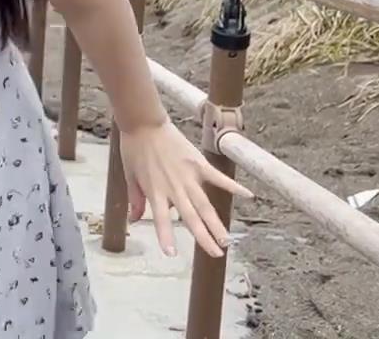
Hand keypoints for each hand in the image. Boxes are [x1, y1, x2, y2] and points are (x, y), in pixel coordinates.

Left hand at [119, 119, 253, 257]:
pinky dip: (233, 186)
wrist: (144, 123)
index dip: (165, 236)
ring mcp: (188, 176)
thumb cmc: (134, 149)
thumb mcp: (129, 176)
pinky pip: (218, 178)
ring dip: (216, 223)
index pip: (160, 219)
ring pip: (205, 205)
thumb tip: (135, 219)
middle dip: (204, 237)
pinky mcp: (198, 163)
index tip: (171, 254)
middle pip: (191, 217)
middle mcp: (174, 187)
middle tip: (216, 254)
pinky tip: (249, 195)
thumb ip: (136, 199)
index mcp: (155, 191)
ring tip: (227, 240)